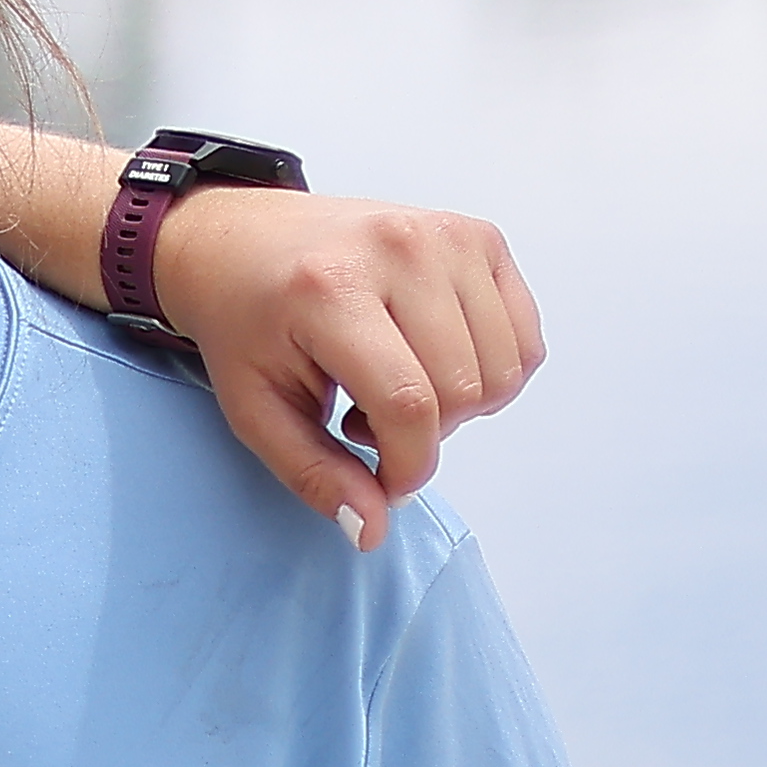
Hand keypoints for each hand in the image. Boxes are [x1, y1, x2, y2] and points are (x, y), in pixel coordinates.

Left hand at [141, 188, 538, 546]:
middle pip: (463, 390)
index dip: (407, 465)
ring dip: (458, 404)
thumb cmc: (247, 325)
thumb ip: (314, 474)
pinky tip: (430, 359)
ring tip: (393, 384)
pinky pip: (524, 339)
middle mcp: (398, 248)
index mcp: (331, 288)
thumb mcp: (256, 409)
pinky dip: (488, 372)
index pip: (410, 403)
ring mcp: (447, 234)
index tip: (383, 480)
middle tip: (366, 418)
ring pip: (504, 370)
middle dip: (425, 435)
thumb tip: (371, 532)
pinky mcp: (479, 236)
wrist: (242, 243)